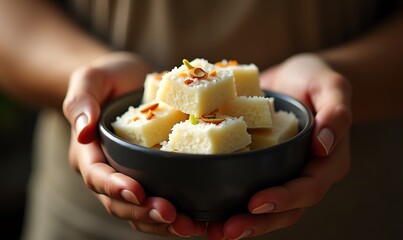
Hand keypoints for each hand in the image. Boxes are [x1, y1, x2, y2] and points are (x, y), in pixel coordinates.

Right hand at [62, 52, 205, 236]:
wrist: (130, 80)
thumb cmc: (108, 78)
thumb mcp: (91, 79)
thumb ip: (82, 101)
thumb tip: (82, 132)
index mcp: (90, 154)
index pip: (97, 177)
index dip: (115, 187)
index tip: (137, 192)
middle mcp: (109, 172)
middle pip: (120, 203)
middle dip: (144, 213)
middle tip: (171, 215)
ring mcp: (132, 176)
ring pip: (141, 210)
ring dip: (163, 223)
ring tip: (190, 226)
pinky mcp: (154, 176)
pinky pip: (162, 199)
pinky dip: (178, 213)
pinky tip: (201, 219)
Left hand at [207, 53, 351, 238]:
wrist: (294, 79)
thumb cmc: (315, 79)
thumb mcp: (331, 85)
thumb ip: (336, 111)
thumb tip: (324, 145)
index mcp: (326, 161)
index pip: (309, 187)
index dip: (285, 199)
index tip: (256, 203)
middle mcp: (304, 174)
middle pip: (286, 209)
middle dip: (257, 223)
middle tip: (226, 231)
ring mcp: (281, 174)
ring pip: (265, 208)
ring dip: (241, 222)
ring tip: (212, 231)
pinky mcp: (261, 168)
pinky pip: (248, 189)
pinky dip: (229, 203)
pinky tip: (206, 212)